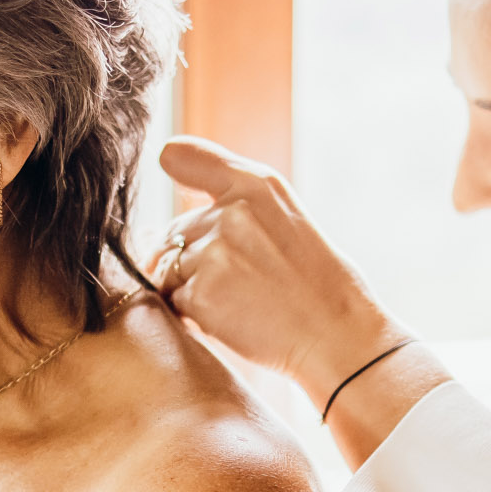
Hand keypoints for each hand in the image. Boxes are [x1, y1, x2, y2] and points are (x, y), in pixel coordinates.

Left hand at [152, 138, 408, 409]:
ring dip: (191, 287)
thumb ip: (230, 203)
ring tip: (240, 299)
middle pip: (173, 231)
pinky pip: (173, 299)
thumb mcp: (284, 217)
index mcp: (256, 184)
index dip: (174, 171)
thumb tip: (154, 227)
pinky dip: (193, 313)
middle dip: (192, 258)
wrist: (337, 335)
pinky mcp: (202, 293)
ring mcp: (215, 252)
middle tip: (243, 281)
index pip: (181, 156)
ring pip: (170, 267)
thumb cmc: (313, 283)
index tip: (182, 189)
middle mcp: (232, 211)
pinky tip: (232, 316)